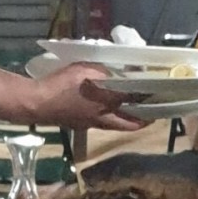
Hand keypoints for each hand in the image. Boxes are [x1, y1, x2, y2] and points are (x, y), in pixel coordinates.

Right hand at [28, 62, 145, 131]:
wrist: (35, 102)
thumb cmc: (63, 87)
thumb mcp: (91, 74)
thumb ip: (112, 75)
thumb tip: (132, 75)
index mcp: (106, 110)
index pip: (136, 112)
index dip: (150, 107)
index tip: (162, 100)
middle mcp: (100, 120)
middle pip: (127, 124)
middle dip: (141, 118)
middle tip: (150, 110)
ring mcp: (87, 122)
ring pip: (113, 121)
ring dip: (124, 115)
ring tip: (131, 104)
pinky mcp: (76, 121)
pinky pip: (98, 118)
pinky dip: (107, 111)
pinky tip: (105, 101)